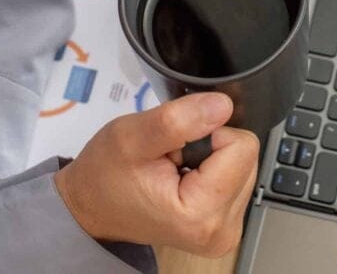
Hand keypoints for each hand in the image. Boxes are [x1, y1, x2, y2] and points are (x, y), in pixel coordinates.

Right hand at [55, 93, 258, 257]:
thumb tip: (223, 105)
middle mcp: (223, 230)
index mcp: (203, 214)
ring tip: (174, 169)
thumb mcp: (132, 136)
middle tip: (171, 159)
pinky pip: (236, 178)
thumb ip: (178, 120)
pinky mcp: (225, 226)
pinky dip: (210, 171)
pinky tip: (182, 178)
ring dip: (209, 159)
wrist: (90, 207)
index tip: (175, 148)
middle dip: (209, 148)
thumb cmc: (105, 174)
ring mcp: (226, 232)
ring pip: (243, 164)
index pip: (242, 146)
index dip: (207, 134)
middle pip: (245, 156)